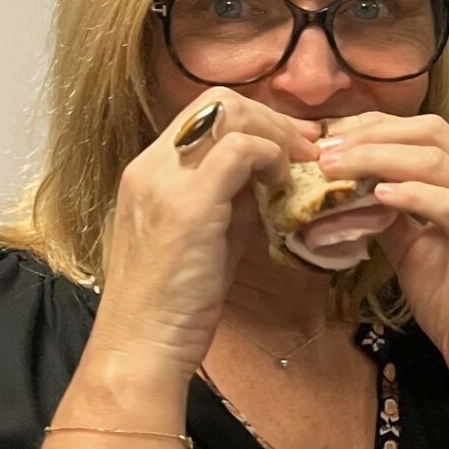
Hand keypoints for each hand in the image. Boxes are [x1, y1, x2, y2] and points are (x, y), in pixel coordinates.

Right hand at [87, 89, 315, 388]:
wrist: (141, 347)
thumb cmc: (175, 304)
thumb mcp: (207, 237)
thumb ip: (233, 201)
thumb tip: (271, 179)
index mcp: (149, 172)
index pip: (204, 112)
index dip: (256, 120)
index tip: (291, 147)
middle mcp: (150, 166)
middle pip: (218, 101)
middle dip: (271, 118)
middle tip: (307, 149)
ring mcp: (164, 182)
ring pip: (228, 113)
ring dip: (275, 133)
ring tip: (299, 165)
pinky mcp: (187, 206)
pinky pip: (240, 150)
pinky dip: (271, 158)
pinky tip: (281, 187)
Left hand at [316, 112, 448, 401]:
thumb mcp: (412, 250)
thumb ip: (388, 216)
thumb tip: (344, 189)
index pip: (426, 130)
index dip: (375, 126)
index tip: (328, 138)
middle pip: (432, 134)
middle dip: (371, 135)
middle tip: (324, 151)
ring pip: (439, 163)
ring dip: (379, 158)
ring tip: (336, 168)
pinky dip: (414, 196)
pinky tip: (379, 195)